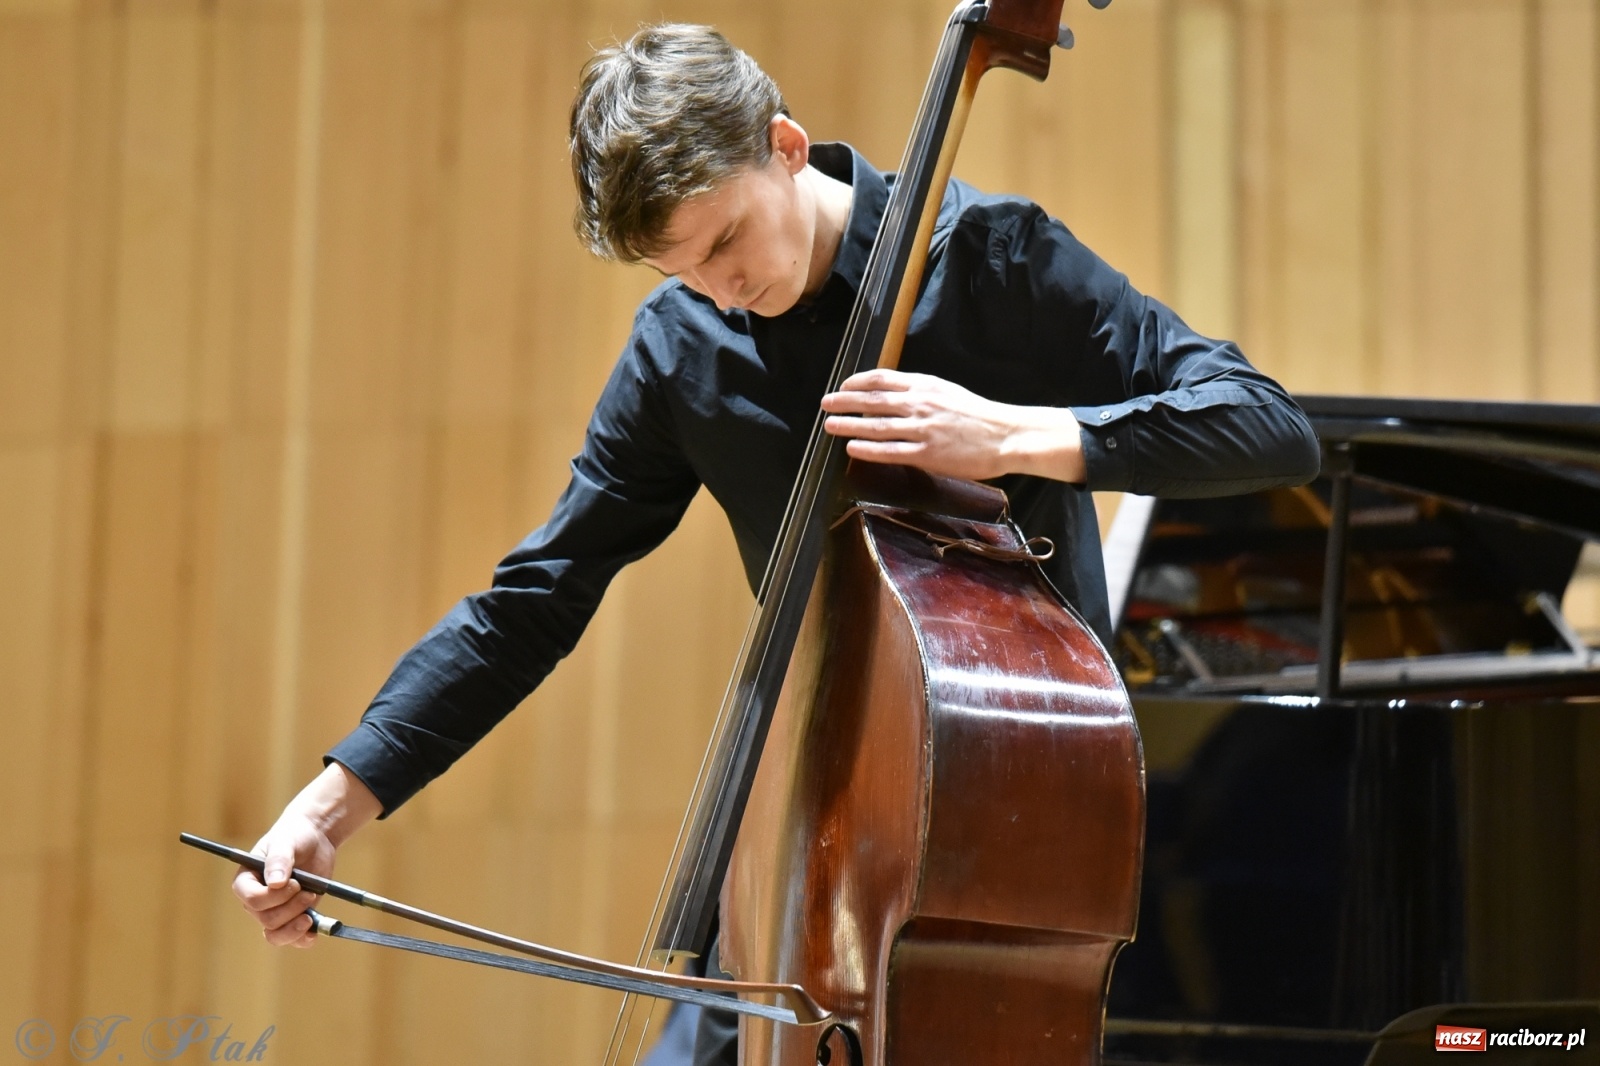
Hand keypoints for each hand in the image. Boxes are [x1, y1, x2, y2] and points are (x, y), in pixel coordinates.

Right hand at [231, 762, 380, 947]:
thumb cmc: (294, 836)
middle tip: (310, 892)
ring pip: (276, 935)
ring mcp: (274, 911)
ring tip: (311, 910)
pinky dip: (303, 939)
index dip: (274, 897)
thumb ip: (279, 859)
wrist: (314, 840)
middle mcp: (256, 901)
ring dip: (296, 927)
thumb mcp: (286, 842)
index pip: (252, 900)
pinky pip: (291, 939)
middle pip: (267, 919)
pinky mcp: (292, 917)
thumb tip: (275, 883)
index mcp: (246, 882)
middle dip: (291, 908)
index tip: (295, 883)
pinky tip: (314, 932)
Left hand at [821, 369, 1086, 482]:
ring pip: (877, 425)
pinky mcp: (928, 453)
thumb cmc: (978, 416)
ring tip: (830, 425)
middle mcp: (920, 403)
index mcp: (925, 386)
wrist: (1006, 434)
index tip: (843, 387)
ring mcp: (923, 429)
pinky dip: (868, 448)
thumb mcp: (948, 392)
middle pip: (873, 400)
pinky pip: (891, 450)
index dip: (858, 383)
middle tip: (826, 403)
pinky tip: (852, 447)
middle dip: (845, 401)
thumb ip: (921, 392)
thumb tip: (892, 395)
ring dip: (850, 424)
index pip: (882, 379)